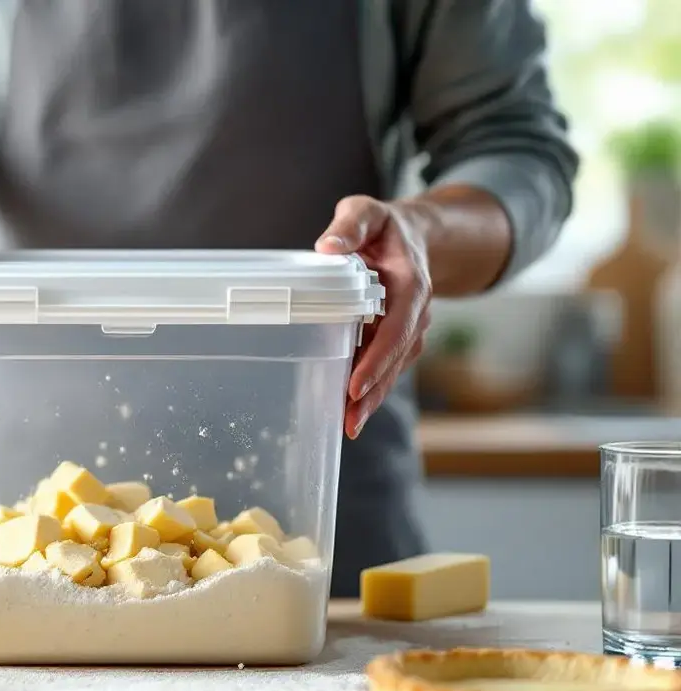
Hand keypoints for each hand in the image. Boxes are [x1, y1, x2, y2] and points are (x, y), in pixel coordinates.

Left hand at [314, 195, 432, 439]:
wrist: (415, 235)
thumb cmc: (384, 225)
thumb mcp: (366, 212)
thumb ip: (350, 225)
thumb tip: (328, 247)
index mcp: (410, 283)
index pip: (396, 328)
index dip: (377, 358)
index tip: (354, 385)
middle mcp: (415, 311)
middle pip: (396, 357)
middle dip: (374, 390)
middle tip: (349, 420)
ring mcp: (410, 327)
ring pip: (394, 367)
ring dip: (374, 398)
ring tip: (349, 425)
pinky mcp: (398, 337)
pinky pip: (387, 365)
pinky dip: (373, 388)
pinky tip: (352, 411)